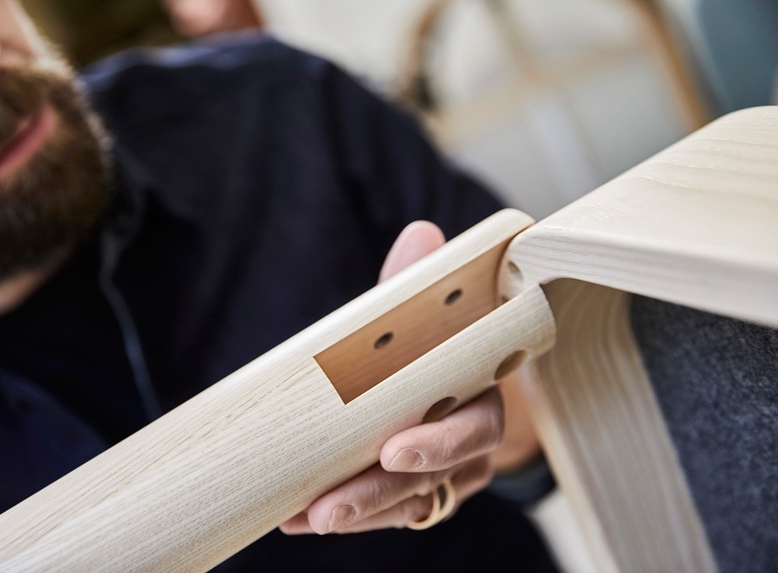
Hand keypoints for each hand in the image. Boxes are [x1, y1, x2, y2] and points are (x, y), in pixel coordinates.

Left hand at [279, 221, 510, 534]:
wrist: (453, 374)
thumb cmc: (435, 342)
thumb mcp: (428, 311)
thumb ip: (419, 282)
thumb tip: (420, 233)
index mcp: (481, 392)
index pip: (475, 425)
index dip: (440, 443)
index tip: (394, 448)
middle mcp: (470, 442)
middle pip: (435, 479)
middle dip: (380, 494)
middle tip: (331, 505)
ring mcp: (446, 474)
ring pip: (408, 506)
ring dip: (355, 513)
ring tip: (304, 515)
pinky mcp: (416, 494)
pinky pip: (387, 514)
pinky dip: (346, 516)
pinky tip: (296, 517)